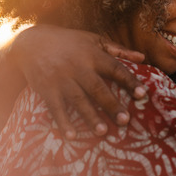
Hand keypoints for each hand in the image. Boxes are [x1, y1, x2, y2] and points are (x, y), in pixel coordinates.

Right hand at [9, 24, 146, 138]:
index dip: (129, 81)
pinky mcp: (46, 89)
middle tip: (126, 120)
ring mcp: (61, 79)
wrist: (32, 43)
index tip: (142, 94)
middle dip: (111, 104)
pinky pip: (55, 108)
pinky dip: (63, 122)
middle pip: (97, 88)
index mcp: (92, 55)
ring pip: (78, 100)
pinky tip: (72, 135)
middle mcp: (78, 67)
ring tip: (103, 132)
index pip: (115, 68)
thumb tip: (143, 57)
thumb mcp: (94, 40)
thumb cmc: (70, 42)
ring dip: (90, 117)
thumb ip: (118, 49)